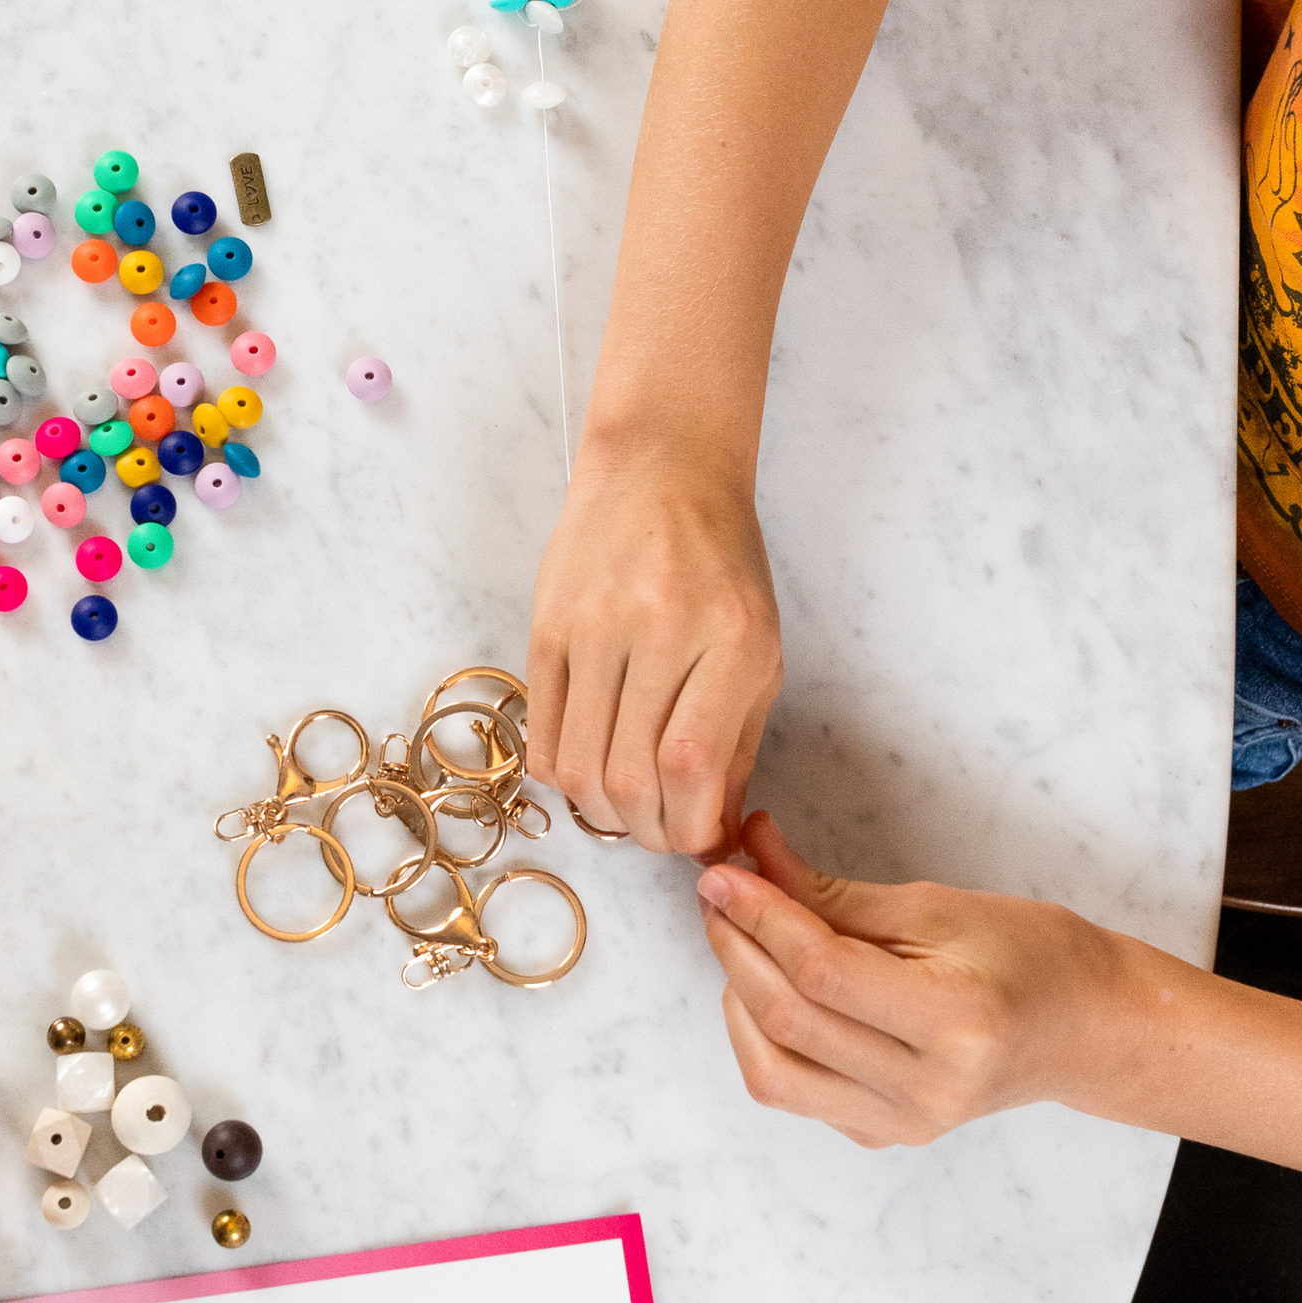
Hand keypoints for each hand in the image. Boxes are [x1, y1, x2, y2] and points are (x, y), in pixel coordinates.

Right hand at [526, 441, 782, 856]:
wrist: (661, 468)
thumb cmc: (722, 559)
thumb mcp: (759, 646)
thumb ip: (739, 741)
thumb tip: (711, 827)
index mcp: (729, 638)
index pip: (693, 766)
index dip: (690, 826)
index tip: (698, 835)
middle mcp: (659, 630)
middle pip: (630, 779)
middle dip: (647, 832)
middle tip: (661, 828)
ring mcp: (594, 625)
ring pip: (579, 766)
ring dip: (601, 812)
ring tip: (624, 805)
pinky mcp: (546, 625)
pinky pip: (542, 731)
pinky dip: (561, 774)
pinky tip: (587, 770)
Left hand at [697, 813, 1150, 1145]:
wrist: (1084, 1027)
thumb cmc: (1027, 953)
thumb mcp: (934, 904)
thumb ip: (832, 892)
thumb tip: (751, 856)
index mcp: (955, 1023)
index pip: (822, 970)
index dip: (760, 915)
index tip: (724, 871)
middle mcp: (927, 1091)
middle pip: (789, 1019)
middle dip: (736, 946)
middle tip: (719, 892)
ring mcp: (904, 1125)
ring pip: (773, 1071)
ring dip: (737, 995)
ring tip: (740, 937)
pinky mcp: (883, 1136)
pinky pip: (794, 1091)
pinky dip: (762, 1035)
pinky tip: (769, 984)